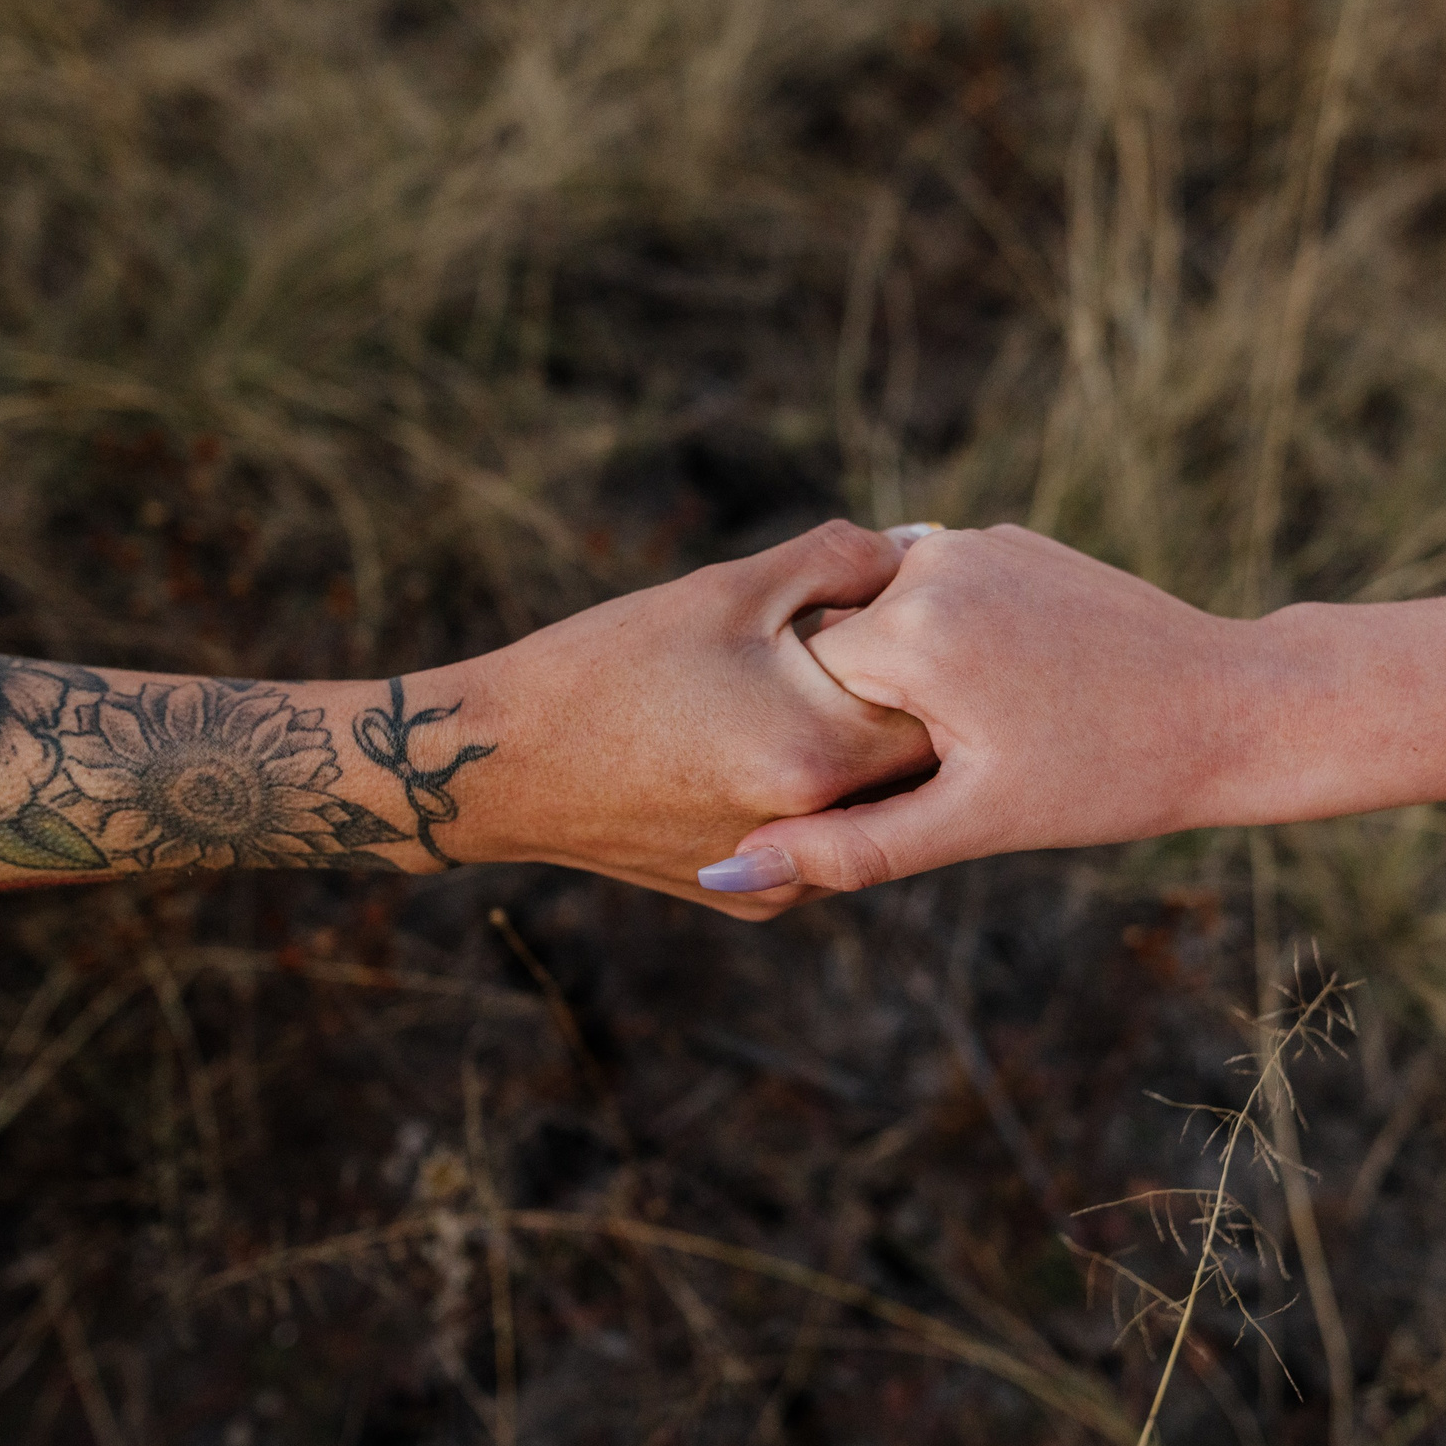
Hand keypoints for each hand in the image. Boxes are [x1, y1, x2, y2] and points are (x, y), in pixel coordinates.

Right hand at [443, 520, 936, 916]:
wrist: (503, 762)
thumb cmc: (611, 661)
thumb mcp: (730, 588)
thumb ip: (843, 558)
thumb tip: (920, 546)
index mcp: (820, 752)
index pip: (942, 702)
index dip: (940, 649)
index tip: (926, 613)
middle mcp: (814, 833)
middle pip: (920, 767)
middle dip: (919, 705)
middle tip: (900, 653)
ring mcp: (784, 879)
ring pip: (876, 811)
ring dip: (874, 756)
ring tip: (844, 698)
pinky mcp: (754, 899)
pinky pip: (827, 843)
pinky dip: (827, 797)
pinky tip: (792, 749)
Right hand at [699, 525, 1272, 891]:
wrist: (1238, 706)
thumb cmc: (1110, 776)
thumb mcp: (972, 822)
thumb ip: (846, 846)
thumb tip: (726, 869)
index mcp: (912, 630)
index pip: (801, 688)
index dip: (832, 749)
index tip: (891, 787)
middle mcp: (933, 562)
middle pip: (842, 650)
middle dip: (871, 714)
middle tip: (957, 767)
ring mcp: (976, 541)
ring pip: (892, 621)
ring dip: (912, 677)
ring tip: (991, 734)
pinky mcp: (1013, 541)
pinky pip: (944, 594)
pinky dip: (955, 643)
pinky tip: (1016, 695)